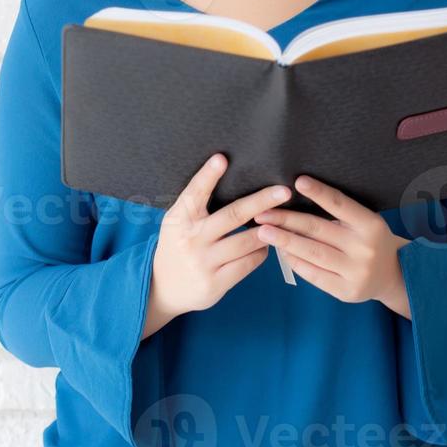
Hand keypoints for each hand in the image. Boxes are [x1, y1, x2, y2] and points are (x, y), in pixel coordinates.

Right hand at [142, 152, 293, 338]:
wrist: (163, 288)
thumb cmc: (178, 245)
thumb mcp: (178, 223)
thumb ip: (196, 206)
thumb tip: (226, 177)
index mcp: (179, 219)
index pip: (194, 193)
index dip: (208, 175)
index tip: (222, 159)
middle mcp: (191, 239)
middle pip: (233, 215)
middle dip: (261, 201)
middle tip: (283, 191)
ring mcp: (204, 262)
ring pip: (248, 241)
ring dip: (266, 231)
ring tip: (276, 223)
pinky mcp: (215, 283)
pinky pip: (249, 263)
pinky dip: (260, 252)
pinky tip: (262, 247)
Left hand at [253, 174, 413, 319]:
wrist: (393, 275)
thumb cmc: (369, 240)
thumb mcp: (364, 221)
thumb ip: (339, 211)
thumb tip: (295, 196)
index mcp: (371, 225)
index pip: (340, 205)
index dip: (319, 193)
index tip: (297, 181)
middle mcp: (365, 249)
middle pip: (318, 230)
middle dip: (286, 220)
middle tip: (262, 213)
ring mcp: (356, 272)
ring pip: (312, 253)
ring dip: (284, 241)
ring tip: (263, 232)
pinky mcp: (346, 291)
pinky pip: (313, 274)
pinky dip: (294, 261)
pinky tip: (280, 251)